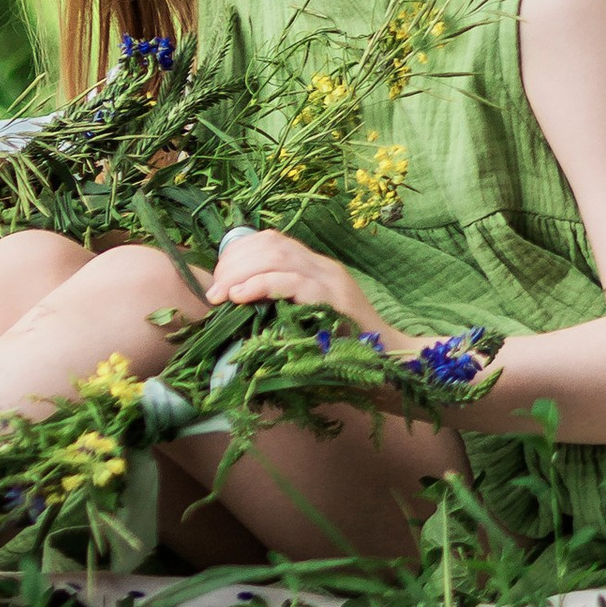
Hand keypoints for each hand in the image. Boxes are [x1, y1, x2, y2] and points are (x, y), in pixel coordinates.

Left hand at [199, 230, 386, 338]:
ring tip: (219, 295)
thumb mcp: (311, 322)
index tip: (220, 278)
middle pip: (271, 244)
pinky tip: (239, 297)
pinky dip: (260, 285)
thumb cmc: (347, 352)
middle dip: (234, 263)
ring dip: (240, 273)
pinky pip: (292, 282)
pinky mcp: (333, 300)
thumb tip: (241, 309)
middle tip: (214, 291)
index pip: (274, 241)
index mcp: (319, 269)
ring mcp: (331, 281)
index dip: (240, 253)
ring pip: (278, 257)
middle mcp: (325, 268)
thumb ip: (286, 308)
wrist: (391, 365)